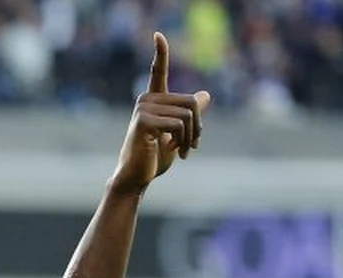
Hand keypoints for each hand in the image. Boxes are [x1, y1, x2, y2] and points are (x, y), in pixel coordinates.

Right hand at [110, 32, 210, 196]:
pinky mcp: (145, 121)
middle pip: (191, 102)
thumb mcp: (178, 134)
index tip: (158, 35)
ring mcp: (144, 109)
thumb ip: (189, 114)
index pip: (157, 71)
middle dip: (199, 126)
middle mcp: (146, 100)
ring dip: (192, 137)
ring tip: (184, 151)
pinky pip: (179, 124)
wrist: (137, 177)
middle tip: (194, 146)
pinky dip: (183, 140)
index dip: (160, 52)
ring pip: (188, 114)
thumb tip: (205, 95)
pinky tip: (173, 150)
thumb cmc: (155, 156)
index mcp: (153, 100)